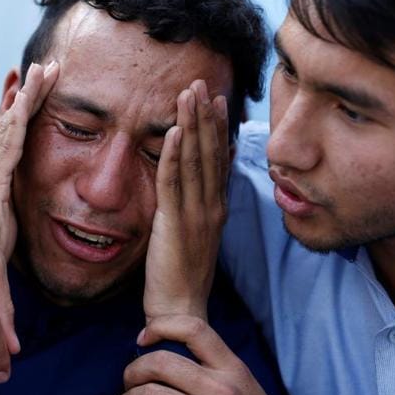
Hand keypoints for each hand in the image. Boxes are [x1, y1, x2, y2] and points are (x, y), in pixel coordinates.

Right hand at [0, 62, 59, 259]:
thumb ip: (7, 208)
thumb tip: (15, 216)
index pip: (8, 131)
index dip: (22, 105)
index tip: (36, 79)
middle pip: (11, 122)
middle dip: (30, 92)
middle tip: (45, 65)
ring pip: (11, 126)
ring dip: (28, 98)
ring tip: (42, 71)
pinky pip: (9, 145)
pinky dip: (17, 119)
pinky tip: (27, 98)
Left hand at [121, 315, 268, 394]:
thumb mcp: (240, 386)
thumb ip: (213, 368)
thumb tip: (164, 351)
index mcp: (233, 369)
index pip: (194, 329)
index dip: (161, 325)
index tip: (143, 338)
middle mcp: (221, 389)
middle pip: (160, 362)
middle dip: (134, 370)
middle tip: (129, 380)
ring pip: (148, 393)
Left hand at [143, 79, 229, 321]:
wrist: (182, 310)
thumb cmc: (185, 275)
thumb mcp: (198, 236)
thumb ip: (198, 207)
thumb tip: (195, 184)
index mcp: (217, 208)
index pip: (220, 160)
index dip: (219, 128)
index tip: (218, 100)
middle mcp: (212, 206)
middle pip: (211, 152)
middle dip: (206, 115)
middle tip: (201, 84)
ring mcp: (196, 213)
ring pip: (195, 160)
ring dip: (191, 124)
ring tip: (188, 94)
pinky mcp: (175, 222)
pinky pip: (174, 182)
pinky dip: (174, 154)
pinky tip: (174, 131)